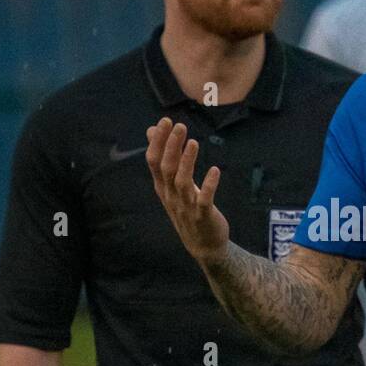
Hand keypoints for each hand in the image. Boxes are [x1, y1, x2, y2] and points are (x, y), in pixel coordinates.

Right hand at [145, 117, 230, 263]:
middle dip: (171, 146)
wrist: (203, 245)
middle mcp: (171, 195)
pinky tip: (215, 170)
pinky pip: (204, 199)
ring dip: (187, 162)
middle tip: (179, 125)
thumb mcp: (171, 184)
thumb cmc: (187, 209)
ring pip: (182, 182)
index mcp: (162, 187)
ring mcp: (186, 206)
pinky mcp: (203, 215)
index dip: (158, 141)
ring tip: (193, 142)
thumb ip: (164, 157)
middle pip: (166, 168)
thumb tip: (150, 130)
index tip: (165, 121)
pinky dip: (209, 185)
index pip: (154, 161)